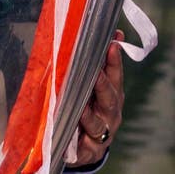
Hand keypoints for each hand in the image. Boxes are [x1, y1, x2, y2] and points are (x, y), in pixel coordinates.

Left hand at [67, 30, 124, 166]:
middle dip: (103, 86)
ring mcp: (102, 132)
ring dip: (88, 115)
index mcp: (111, 94)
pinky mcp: (90, 150)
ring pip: (97, 123)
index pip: (114, 74)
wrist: (86, 143)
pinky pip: (84, 145)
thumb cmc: (88, 107)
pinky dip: (78, 140)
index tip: (112, 44)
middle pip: (109, 98)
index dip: (114, 60)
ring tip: (81, 109)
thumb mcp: (89, 87)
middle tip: (95, 74)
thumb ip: (90, 66)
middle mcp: (110, 112)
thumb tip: (93, 37)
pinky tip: (72, 136)